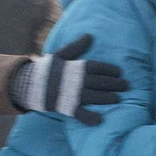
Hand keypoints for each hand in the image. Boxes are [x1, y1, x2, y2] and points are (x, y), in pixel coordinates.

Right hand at [9, 34, 125, 125]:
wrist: (29, 84)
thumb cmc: (47, 69)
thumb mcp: (61, 55)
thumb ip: (76, 47)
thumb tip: (90, 36)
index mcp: (76, 67)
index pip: (97, 67)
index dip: (110, 69)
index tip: (119, 72)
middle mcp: (77, 81)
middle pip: (100, 82)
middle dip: (115, 84)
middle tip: (126, 86)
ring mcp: (73, 95)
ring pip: (95, 97)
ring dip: (108, 98)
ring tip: (119, 99)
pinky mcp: (68, 107)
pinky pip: (81, 114)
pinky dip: (91, 117)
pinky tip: (101, 119)